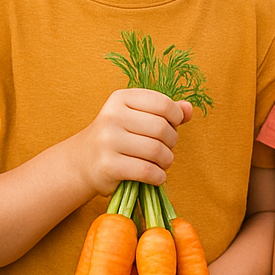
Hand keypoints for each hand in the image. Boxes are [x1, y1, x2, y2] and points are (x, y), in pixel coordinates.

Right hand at [69, 89, 192, 196]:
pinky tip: (155, 176)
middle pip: (161, 128)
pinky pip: (147, 171)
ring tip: (161, 163)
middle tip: (165, 149)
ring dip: (166, 161)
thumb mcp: (138, 116)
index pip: (162, 103)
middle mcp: (112, 116)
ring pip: (156, 151)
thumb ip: (165, 111)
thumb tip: (189, 109)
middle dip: (171, 142)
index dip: (176, 117)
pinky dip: (158, 176)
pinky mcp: (108, 165)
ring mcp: (108, 140)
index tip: (173, 126)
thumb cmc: (119, 136)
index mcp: (121, 98)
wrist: (85, 161)